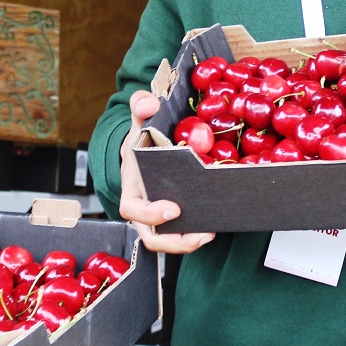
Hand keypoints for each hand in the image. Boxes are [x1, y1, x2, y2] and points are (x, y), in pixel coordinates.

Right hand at [118, 89, 215, 253]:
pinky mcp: (174, 218)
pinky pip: (181, 233)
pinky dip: (195, 234)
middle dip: (174, 241)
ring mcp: (157, 216)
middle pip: (151, 236)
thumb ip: (141, 105)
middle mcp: (143, 207)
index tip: (172, 209)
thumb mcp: (140, 119)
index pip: (132, 209)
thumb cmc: (142, 136)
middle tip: (201, 233)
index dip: (150, 214)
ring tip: (210, 233)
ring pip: (167, 240)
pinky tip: (213, 227)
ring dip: (188, 242)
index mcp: (132, 187)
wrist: (147, 148)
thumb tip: (148, 104)